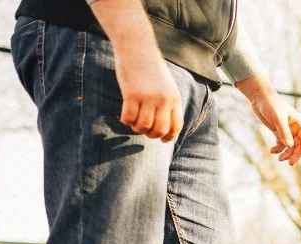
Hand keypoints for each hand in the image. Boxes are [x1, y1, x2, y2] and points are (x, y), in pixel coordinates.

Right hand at [89, 0, 181, 141]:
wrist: (137, 46)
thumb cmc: (150, 66)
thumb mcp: (166, 84)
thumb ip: (167, 102)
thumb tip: (162, 125)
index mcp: (174, 98)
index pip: (176, 125)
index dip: (169, 136)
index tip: (162, 140)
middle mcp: (163, 100)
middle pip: (159, 130)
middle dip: (150, 135)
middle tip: (143, 129)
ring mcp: (148, 97)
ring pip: (143, 126)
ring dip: (136, 128)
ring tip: (133, 122)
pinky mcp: (131, 94)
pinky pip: (128, 118)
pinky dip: (125, 121)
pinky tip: (124, 116)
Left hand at [236, 75, 300, 165]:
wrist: (260, 98)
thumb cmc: (271, 104)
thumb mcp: (278, 118)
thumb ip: (284, 132)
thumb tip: (290, 146)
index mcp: (298, 122)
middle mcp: (294, 128)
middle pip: (299, 145)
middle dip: (295, 154)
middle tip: (291, 163)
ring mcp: (286, 130)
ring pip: (290, 146)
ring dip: (286, 154)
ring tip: (279, 159)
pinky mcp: (277, 132)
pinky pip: (281, 144)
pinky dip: (278, 149)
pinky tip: (272, 151)